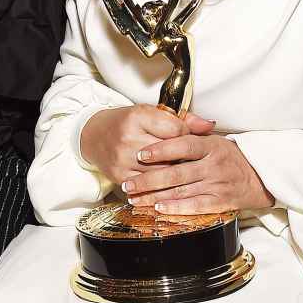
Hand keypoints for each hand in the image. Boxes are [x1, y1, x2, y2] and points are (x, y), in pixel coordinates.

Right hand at [79, 105, 214, 189]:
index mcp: (138, 116)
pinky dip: (161, 189)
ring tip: (184, 174)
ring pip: (162, 173)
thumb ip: (182, 119)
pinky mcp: (119, 176)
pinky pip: (147, 188)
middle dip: (185, 159)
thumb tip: (209, 126)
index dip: (188, 136)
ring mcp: (123, 159)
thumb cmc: (125, 123)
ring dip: (176, 176)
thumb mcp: (151, 113)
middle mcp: (128, 138)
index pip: (176, 130)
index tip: (190, 139)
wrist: (93, 135)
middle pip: (170, 154)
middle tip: (194, 161)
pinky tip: (170, 187)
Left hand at [123, 133, 273, 214]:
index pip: (182, 145)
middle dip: (149, 179)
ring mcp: (217, 184)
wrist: (260, 176)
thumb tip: (169, 123)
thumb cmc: (230, 156)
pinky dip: (176, 208)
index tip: (141, 154)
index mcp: (210, 145)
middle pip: (176, 172)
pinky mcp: (220, 202)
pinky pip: (195, 206)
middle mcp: (213, 165)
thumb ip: (191, 132)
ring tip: (135, 198)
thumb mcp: (214, 139)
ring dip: (155, 196)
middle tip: (129, 183)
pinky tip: (159, 208)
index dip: (160, 150)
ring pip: (181, 191)